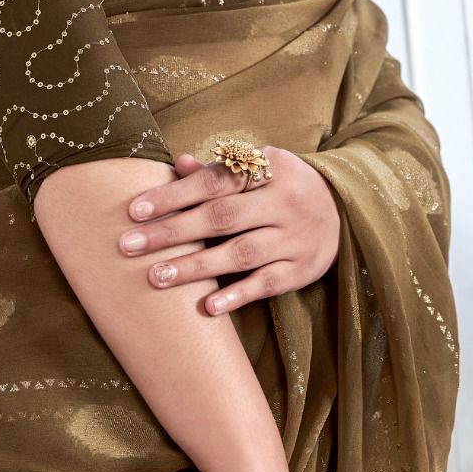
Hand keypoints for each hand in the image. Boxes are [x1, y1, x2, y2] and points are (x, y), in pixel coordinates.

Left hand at [116, 148, 339, 313]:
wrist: (344, 211)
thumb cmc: (284, 187)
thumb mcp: (260, 169)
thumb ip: (219, 172)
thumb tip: (177, 164)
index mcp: (268, 170)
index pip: (214, 182)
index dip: (173, 195)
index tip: (134, 211)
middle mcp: (283, 203)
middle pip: (221, 218)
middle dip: (172, 232)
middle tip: (128, 246)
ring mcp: (294, 238)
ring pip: (240, 254)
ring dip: (195, 267)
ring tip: (155, 277)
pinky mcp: (301, 270)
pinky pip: (266, 284)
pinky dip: (237, 295)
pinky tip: (207, 307)